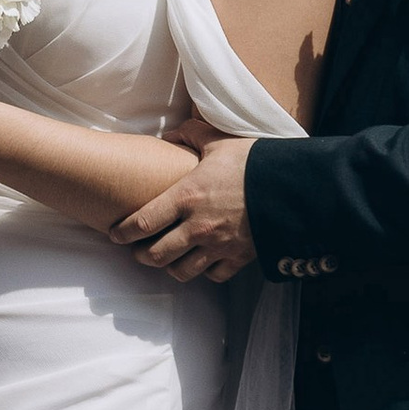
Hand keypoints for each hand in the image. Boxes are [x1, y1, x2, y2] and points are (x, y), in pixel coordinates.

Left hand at [111, 135, 257, 282]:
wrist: (293, 186)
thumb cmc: (253, 161)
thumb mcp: (218, 141)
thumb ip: (191, 135)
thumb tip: (172, 134)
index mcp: (186, 197)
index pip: (142, 223)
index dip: (122, 233)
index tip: (114, 235)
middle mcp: (197, 226)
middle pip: (155, 255)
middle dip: (141, 256)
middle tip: (137, 251)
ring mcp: (218, 245)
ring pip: (181, 271)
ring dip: (169, 267)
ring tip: (166, 259)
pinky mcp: (239, 257)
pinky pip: (213, 275)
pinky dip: (205, 271)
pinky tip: (202, 262)